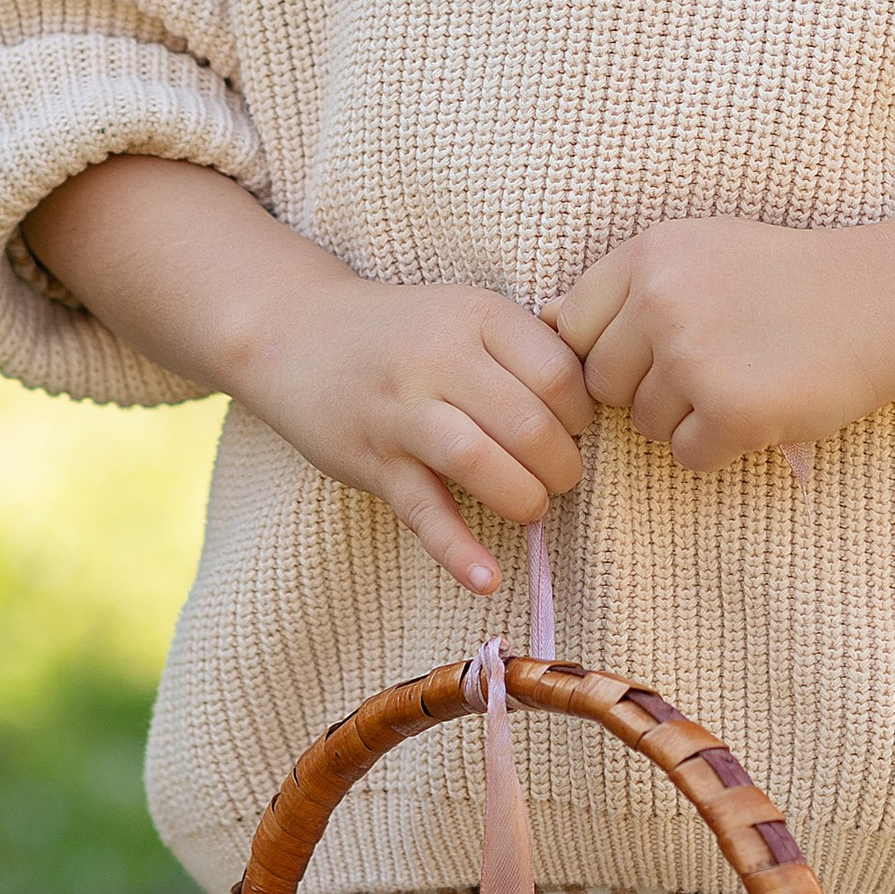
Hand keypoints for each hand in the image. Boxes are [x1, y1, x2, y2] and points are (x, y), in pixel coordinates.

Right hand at [20, 158, 592, 599]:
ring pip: (480, 462)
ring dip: (524, 499)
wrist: (296, 332)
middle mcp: (438, 356)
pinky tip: (487, 578)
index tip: (574, 429)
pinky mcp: (370, 460)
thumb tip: (598, 406)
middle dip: (561, 467)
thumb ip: (525, 348)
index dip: (582, 413)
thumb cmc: (405, 331)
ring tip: (531, 506)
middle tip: (560, 477)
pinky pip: (423, 512)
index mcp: (476, 315)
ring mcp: (400, 410)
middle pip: (527, 424)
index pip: (559, 372)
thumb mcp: (465, 315)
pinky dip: (458, 551)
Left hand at [545, 219, 891, 472]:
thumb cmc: (787, 278)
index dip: (605, 352)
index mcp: (647, 254)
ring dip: (686, 419)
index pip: (570, 327)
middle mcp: (661, 299)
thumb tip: (545, 321)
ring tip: (743, 380)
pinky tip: (761, 410)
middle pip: (599, 383)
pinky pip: (689, 455)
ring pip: (643, 424)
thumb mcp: (700, 250)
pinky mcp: (733, 409)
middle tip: (707, 372)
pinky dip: (721, 447)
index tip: (651, 353)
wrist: (884, 299)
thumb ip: (627, 285)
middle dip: (642, 391)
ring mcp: (695, 355)